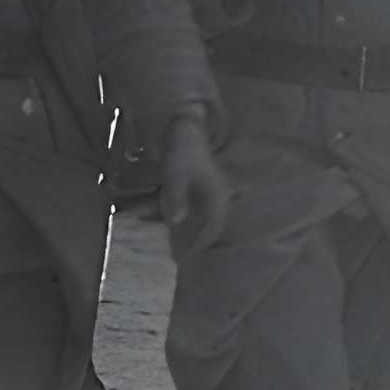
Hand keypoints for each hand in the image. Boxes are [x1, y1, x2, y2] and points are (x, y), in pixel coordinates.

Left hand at [159, 111, 231, 247]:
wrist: (182, 129)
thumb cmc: (180, 152)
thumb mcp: (174, 175)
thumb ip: (176, 198)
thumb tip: (176, 223)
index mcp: (215, 195)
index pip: (213, 227)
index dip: (201, 244)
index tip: (187, 258)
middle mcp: (215, 196)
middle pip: (210, 226)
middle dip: (197, 242)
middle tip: (181, 259)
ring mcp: (208, 193)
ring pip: (203, 220)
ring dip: (192, 234)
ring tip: (178, 249)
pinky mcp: (198, 189)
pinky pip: (195, 211)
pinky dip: (186, 222)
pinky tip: (174, 228)